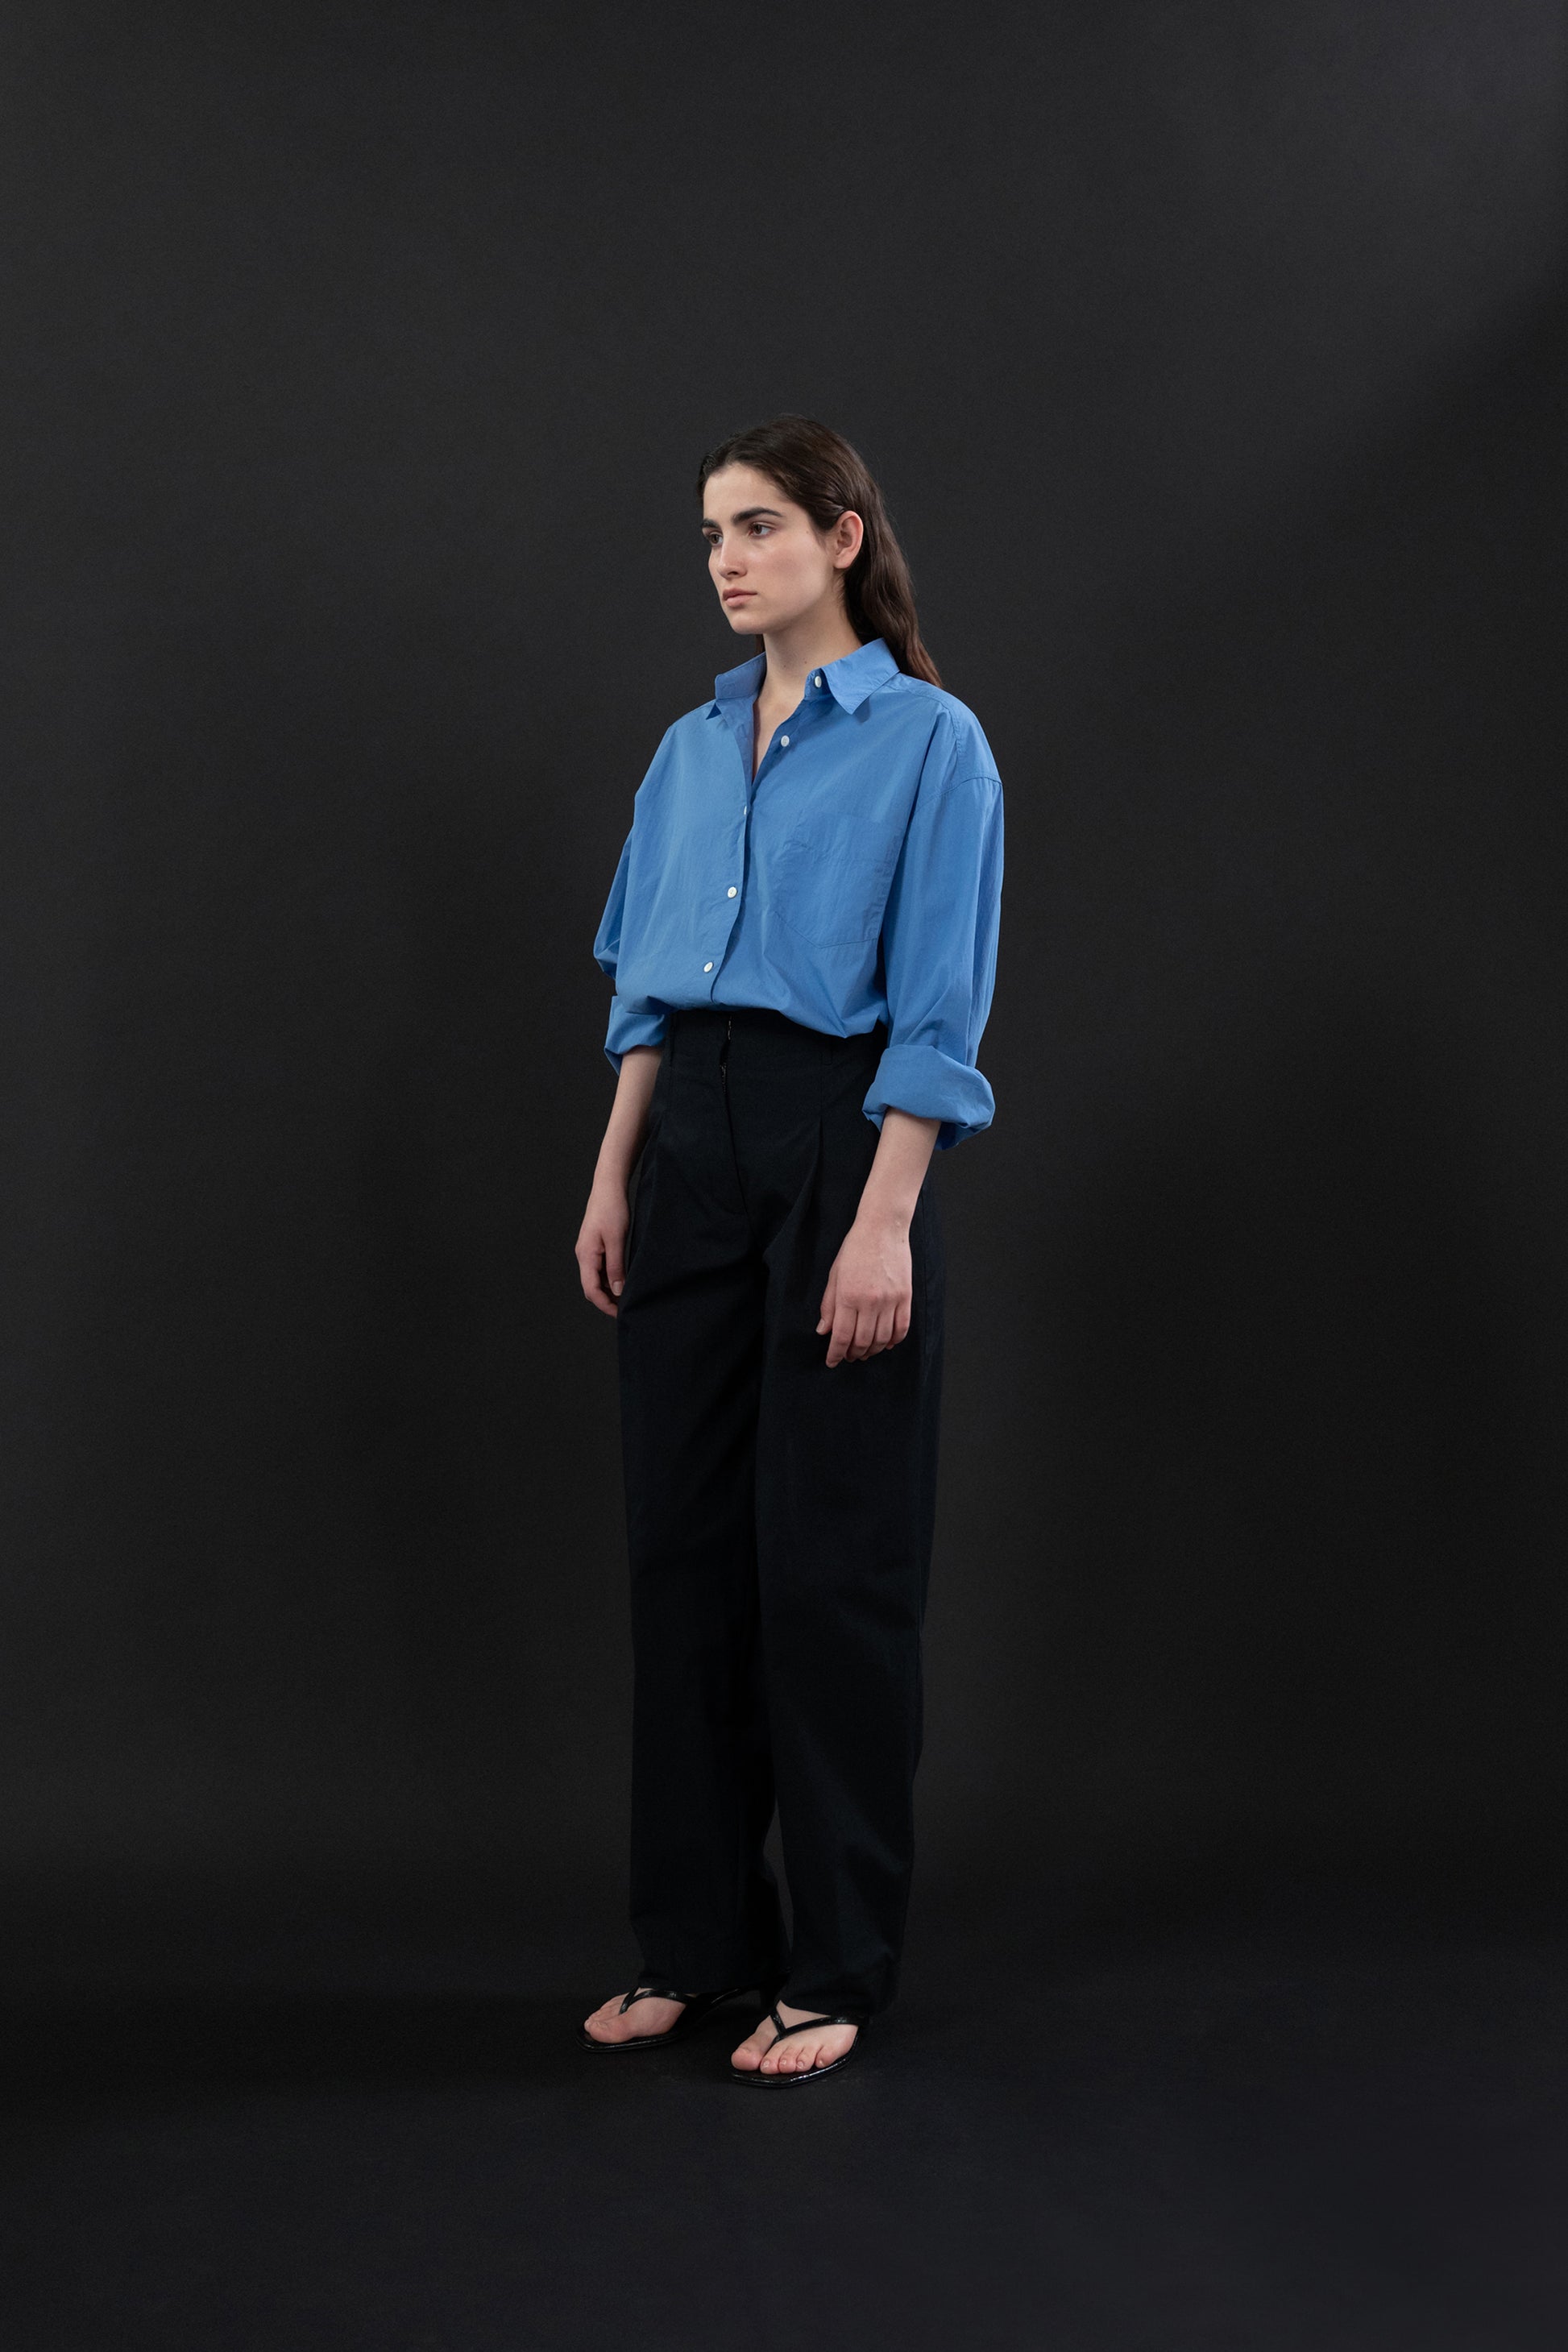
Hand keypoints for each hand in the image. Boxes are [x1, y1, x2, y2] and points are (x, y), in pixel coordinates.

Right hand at [576, 1179, 630, 1317]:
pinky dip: (609, 1278)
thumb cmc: (612, 1209)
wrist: (609, 1187)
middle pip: (591, 1287)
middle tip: (625, 1308)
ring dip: (608, 1290)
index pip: (591, 1290)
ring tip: (626, 1297)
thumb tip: (617, 1290)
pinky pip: (599, 1268)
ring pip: (595, 1279)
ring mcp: (588, 1251)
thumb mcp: (617, 1240)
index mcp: (586, 1255)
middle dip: (606, 1300)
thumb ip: (616, 1266)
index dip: (604, 1304)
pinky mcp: (595, 1246)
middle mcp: (583, 1255)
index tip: (620, 1313)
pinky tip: (622, 1280)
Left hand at [817, 1214, 911, 1366]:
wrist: (882, 1229)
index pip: (841, 1336)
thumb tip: (823, 1331)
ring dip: (872, 1351)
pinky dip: (894, 1341)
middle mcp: (870, 1301)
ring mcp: (890, 1300)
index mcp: (848, 1296)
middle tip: (848, 1357)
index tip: (832, 1362)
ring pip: (882, 1339)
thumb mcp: (834, 1275)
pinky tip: (886, 1344)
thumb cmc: (855, 1249)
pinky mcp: (905, 1297)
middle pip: (862, 1342)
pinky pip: (902, 1328)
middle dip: (853, 1354)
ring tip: (865, 1352)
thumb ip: (829, 1305)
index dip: (835, 1354)